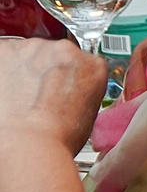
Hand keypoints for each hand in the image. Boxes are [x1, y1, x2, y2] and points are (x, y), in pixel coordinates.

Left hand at [0, 39, 107, 157]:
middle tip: (39, 96)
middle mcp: (64, 50)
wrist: (29, 142)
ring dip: (23, 71)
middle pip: (52, 55)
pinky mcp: (4, 51)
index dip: (67, 77)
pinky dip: (3, 71)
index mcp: (92, 65)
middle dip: (44, 72)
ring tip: (20, 97)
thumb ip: (80, 90)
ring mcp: (33, 48)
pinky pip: (3, 55)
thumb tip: (68, 91)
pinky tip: (6, 92)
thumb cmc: (57, 136)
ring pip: (27, 55)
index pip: (80, 62)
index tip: (59, 88)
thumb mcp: (89, 112)